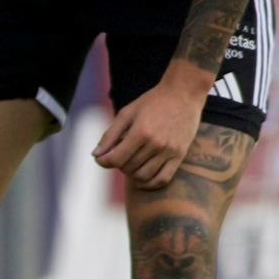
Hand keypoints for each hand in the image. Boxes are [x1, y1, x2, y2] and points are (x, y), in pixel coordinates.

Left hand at [93, 70, 208, 188]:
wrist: (183, 94)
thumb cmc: (152, 102)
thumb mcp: (127, 113)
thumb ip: (110, 135)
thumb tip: (95, 155)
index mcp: (141, 132)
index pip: (116, 159)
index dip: (103, 162)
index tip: (100, 159)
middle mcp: (156, 144)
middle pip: (128, 168)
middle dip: (118, 164)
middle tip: (118, 155)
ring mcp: (169, 151)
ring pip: (143, 176)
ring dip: (131, 174)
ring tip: (130, 162)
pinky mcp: (180, 156)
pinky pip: (163, 179)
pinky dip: (149, 184)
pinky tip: (141, 179)